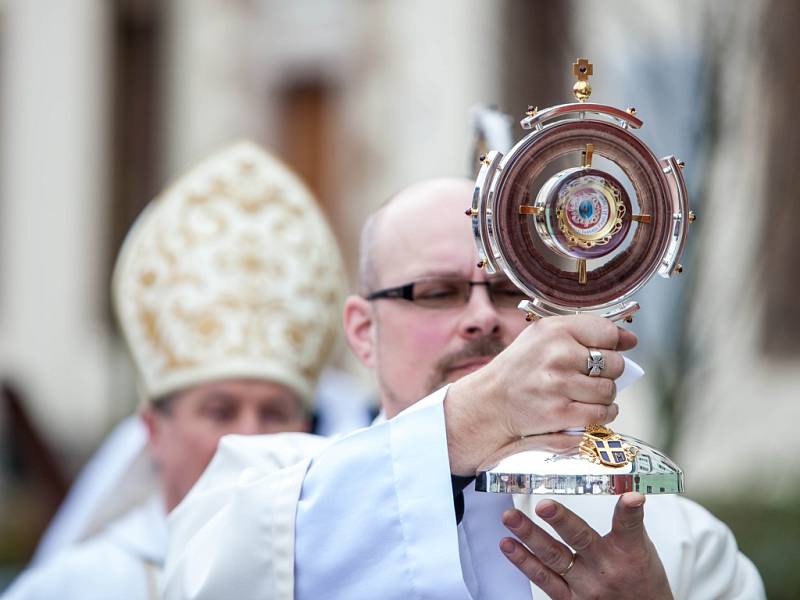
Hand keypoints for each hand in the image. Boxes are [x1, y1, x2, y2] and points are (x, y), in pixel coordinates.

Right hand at [444, 314, 635, 474]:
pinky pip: (600, 414)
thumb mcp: (542, 337)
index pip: (607, 332)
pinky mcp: (560, 413)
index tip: (612, 349)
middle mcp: (557, 354)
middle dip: (610, 372)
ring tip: (586, 393)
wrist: (488, 403)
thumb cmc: (519, 369)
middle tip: (591, 375)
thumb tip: (629, 340)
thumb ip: (583, 332)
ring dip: (604, 395)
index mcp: (554, 329)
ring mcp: (559, 385)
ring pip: (609, 391)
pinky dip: (602, 414)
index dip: (616, 343)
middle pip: (614, 363)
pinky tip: (590, 409)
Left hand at [500, 493, 672, 599]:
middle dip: (560, 520)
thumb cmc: (641, 582)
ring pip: (553, 559)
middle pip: (581, 540)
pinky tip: (508, 545)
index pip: (628, 526)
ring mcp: (584, 587)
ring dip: (529, 536)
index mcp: (628, 553)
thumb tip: (626, 491)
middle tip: (544, 505)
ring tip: (511, 518)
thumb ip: (628, 522)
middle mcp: (604, 569)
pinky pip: (543, 580)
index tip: (629, 497)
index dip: (628, 510)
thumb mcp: (643, 550)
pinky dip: (523, 562)